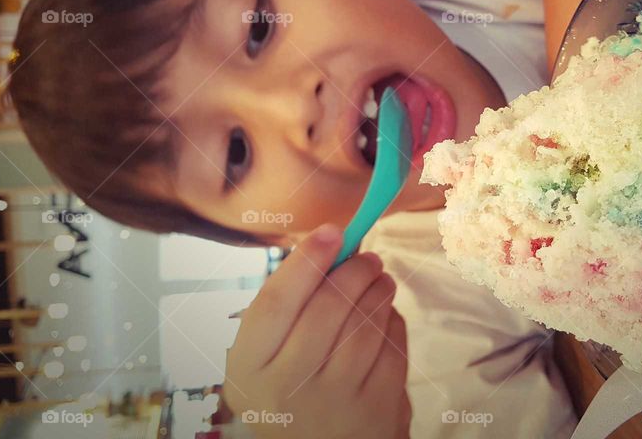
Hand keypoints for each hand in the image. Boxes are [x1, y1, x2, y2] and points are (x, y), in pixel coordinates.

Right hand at [223, 223, 410, 437]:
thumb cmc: (292, 388)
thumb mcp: (268, 356)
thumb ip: (289, 305)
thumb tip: (330, 242)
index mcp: (249, 368)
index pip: (275, 302)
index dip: (306, 261)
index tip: (333, 231)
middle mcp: (286, 389)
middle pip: (327, 307)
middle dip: (355, 270)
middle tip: (368, 257)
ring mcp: (333, 403)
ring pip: (365, 324)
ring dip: (379, 290)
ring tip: (380, 280)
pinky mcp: (374, 410)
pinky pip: (391, 348)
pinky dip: (393, 323)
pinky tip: (386, 317)